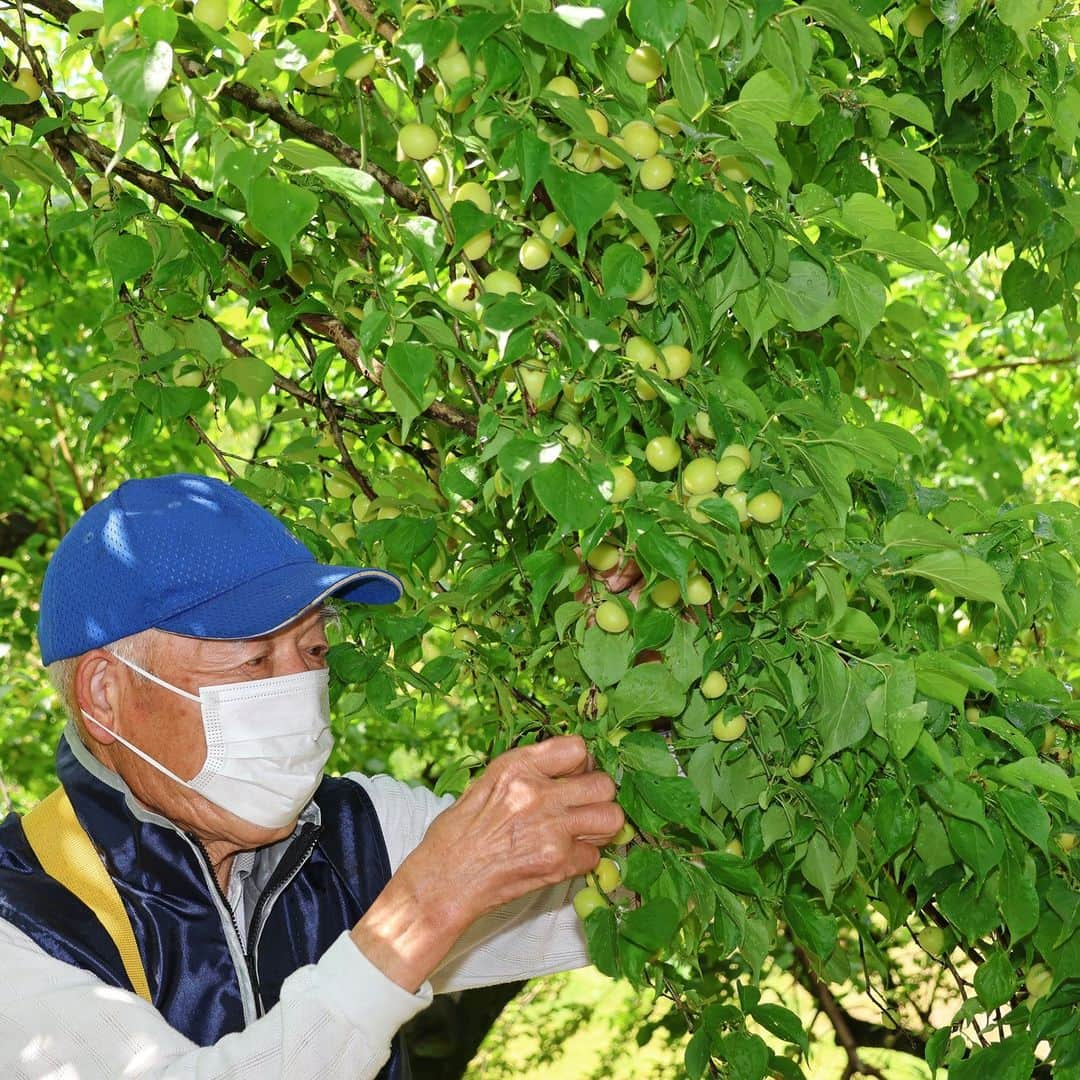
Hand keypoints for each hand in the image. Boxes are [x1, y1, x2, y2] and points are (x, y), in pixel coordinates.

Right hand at [350, 736, 622, 990]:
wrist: (443, 882)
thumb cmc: (458, 833)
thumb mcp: (487, 784)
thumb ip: (529, 773)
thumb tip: (567, 770)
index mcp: (517, 767)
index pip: (577, 748)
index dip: (582, 763)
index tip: (576, 775)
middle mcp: (539, 793)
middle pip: (604, 785)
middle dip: (598, 796)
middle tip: (583, 807)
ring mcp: (552, 829)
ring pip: (611, 819)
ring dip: (600, 826)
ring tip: (580, 832)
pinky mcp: (558, 863)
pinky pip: (595, 855)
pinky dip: (583, 858)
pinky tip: (561, 858)